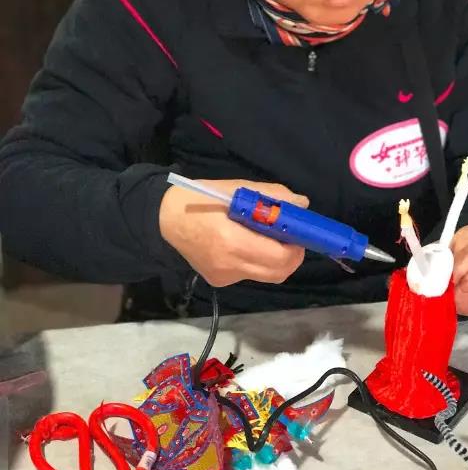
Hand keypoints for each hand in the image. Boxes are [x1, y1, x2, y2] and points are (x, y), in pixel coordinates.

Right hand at [159, 179, 307, 286]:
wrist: (163, 219)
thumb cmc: (201, 198)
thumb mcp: (236, 189)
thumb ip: (271, 196)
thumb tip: (301, 204)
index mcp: (231, 241)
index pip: (279, 257)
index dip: (295, 246)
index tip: (297, 231)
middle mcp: (228, 265)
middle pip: (278, 273)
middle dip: (291, 256)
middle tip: (289, 236)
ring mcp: (223, 277)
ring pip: (266, 276)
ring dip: (276, 260)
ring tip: (267, 238)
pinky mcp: (218, 281)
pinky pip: (250, 275)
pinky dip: (258, 262)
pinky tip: (246, 244)